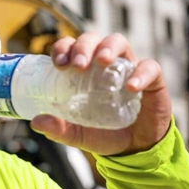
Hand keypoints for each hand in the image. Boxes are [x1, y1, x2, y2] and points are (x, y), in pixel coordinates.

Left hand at [30, 32, 171, 155]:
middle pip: (91, 39)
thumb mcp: (77, 133)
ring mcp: (127, 67)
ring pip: (118, 42)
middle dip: (82, 47)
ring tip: (101, 61)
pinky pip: (149, 67)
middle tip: (78, 66)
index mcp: (82, 70)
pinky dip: (140, 73)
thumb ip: (58, 128)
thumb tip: (36, 122)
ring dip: (108, 48)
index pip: (69, 47)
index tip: (59, 64)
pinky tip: (131, 87)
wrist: (134, 149)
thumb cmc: (102, 133)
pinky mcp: (152, 79)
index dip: (62, 49)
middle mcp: (103, 63)